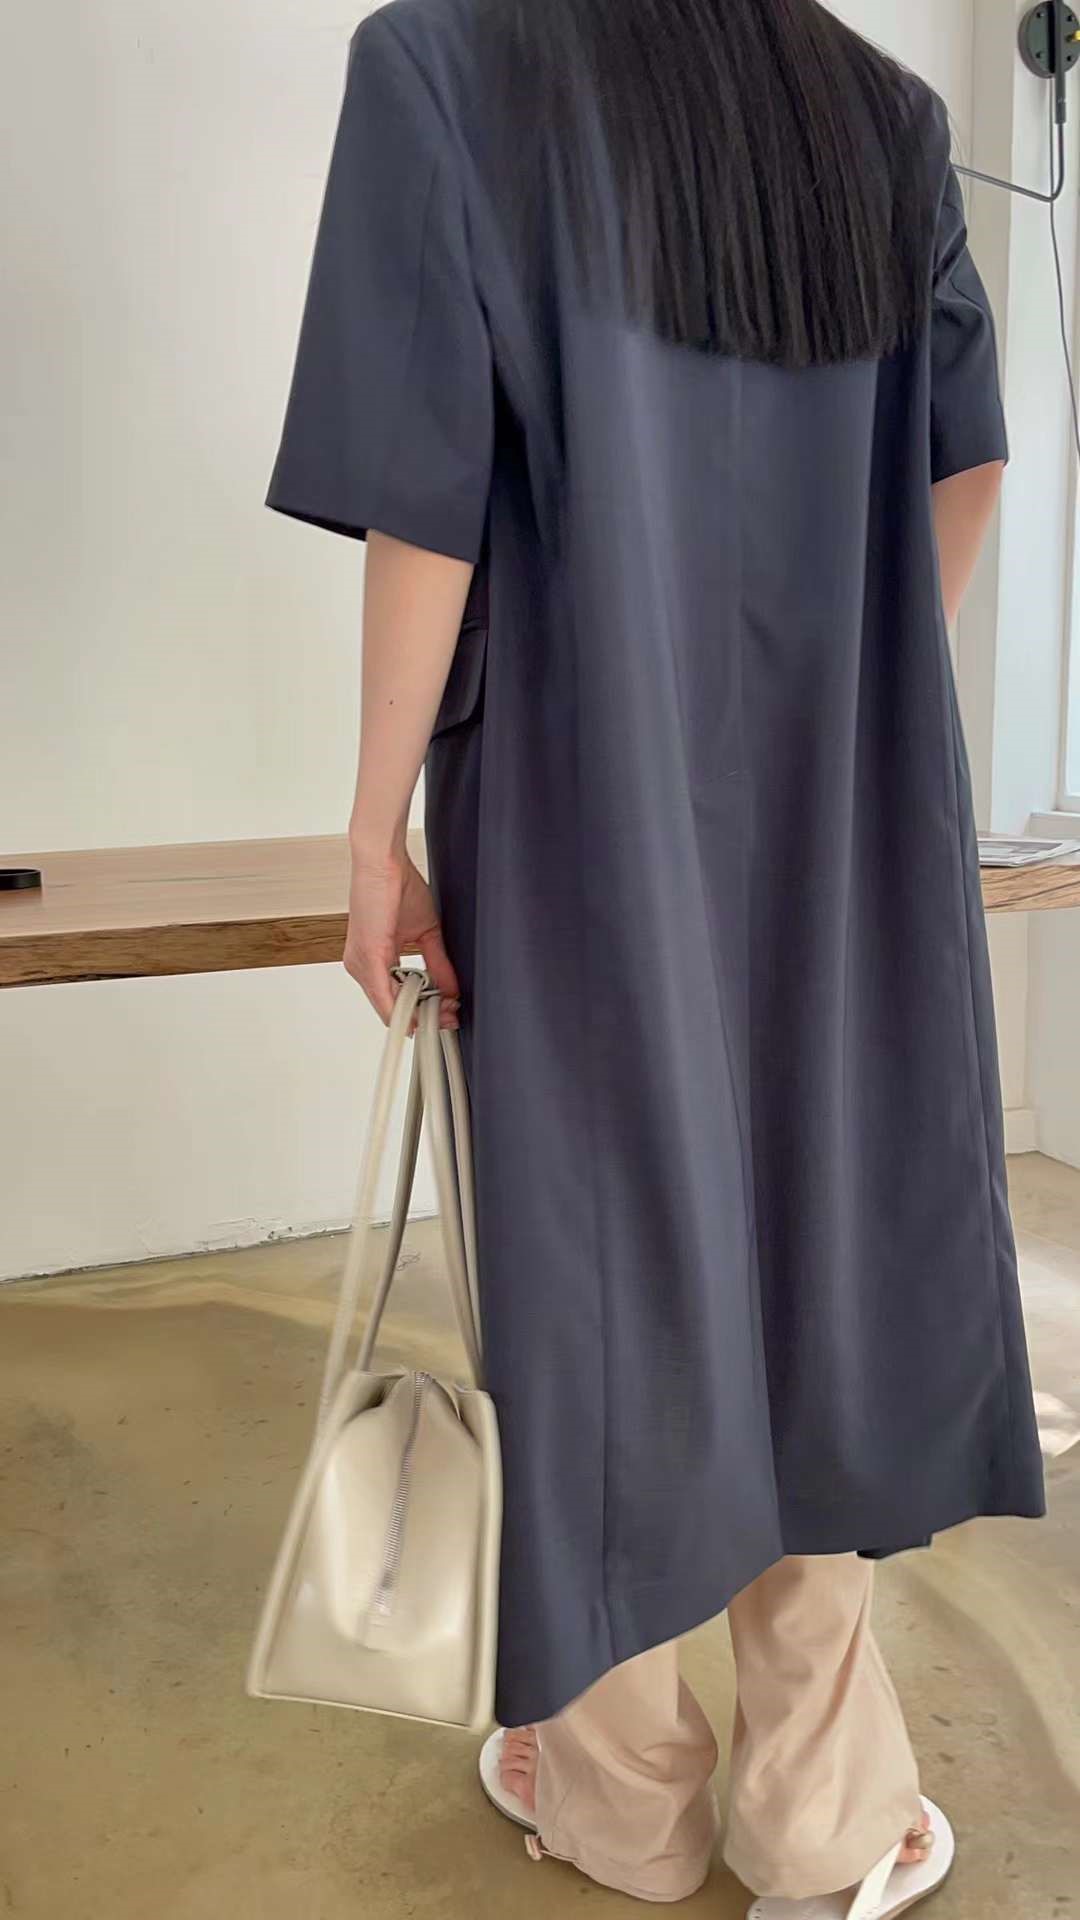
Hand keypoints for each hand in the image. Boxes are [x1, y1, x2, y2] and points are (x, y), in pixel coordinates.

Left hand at [344, 845, 460, 1029]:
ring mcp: (361, 965)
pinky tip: (427, 1012)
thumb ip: (437, 964)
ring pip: (390, 1008)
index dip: (422, 1010)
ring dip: (421, 1014)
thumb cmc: (397, 886)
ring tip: (446, 1012)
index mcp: (372, 961)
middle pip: (393, 1009)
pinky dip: (407, 1009)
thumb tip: (452, 990)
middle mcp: (361, 966)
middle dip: (425, 1016)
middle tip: (451, 1016)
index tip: (447, 1012)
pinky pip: (385, 997)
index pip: (395, 999)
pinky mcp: (368, 959)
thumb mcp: (425, 934)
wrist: (384, 861)